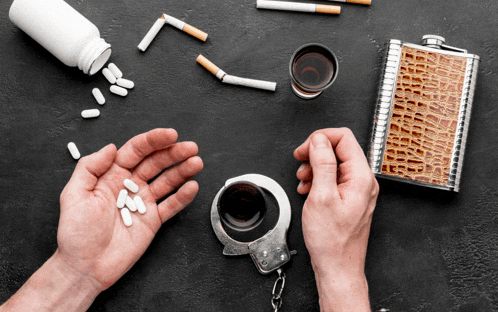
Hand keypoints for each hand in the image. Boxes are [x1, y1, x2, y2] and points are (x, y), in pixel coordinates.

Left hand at [57, 128, 202, 290]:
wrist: (85, 267)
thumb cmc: (75, 233)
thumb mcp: (74, 195)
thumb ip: (90, 167)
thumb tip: (111, 147)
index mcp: (111, 175)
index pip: (136, 151)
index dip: (154, 141)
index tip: (170, 134)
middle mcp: (130, 185)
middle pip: (156, 163)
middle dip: (174, 153)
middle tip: (191, 147)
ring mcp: (143, 202)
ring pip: (167, 181)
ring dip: (183, 170)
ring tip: (196, 163)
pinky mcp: (153, 220)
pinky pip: (171, 205)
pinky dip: (183, 196)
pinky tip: (192, 187)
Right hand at [294, 128, 378, 311]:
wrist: (338, 267)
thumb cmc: (332, 241)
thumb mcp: (321, 197)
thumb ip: (322, 163)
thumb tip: (319, 140)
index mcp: (361, 177)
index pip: (344, 137)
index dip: (320, 138)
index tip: (304, 149)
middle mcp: (363, 181)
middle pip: (339, 148)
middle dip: (315, 152)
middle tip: (300, 162)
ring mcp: (357, 190)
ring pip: (334, 163)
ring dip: (315, 167)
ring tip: (303, 180)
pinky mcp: (350, 198)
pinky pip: (334, 178)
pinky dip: (318, 179)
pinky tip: (308, 189)